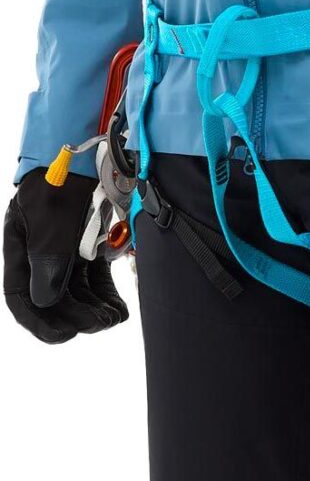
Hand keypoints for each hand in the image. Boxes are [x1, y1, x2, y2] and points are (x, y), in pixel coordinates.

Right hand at [3, 168, 129, 343]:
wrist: (92, 145)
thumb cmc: (64, 174)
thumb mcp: (51, 213)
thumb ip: (48, 256)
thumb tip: (44, 301)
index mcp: (20, 245)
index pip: (20, 294)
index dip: (37, 321)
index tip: (63, 336)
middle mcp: (40, 251)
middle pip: (52, 297)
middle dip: (74, 316)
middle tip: (99, 324)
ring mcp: (67, 249)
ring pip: (77, 292)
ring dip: (93, 310)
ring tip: (113, 319)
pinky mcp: (90, 245)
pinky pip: (95, 279)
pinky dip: (106, 296)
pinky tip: (119, 309)